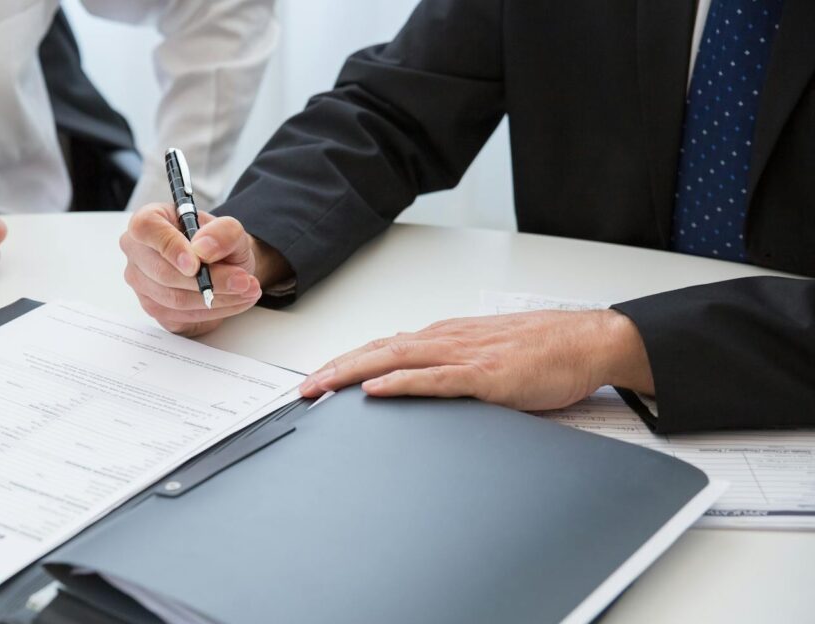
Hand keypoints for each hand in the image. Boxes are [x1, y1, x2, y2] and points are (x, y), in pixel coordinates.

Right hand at [120, 203, 289, 335]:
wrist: (223, 265)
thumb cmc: (217, 244)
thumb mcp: (231, 230)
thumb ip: (222, 232)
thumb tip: (204, 249)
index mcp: (149, 221)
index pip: (146, 229)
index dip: (170, 247)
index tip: (197, 264)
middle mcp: (138, 252)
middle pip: (163, 273)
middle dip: (209, 280)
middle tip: (243, 280)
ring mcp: (142, 284)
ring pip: (175, 299)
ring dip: (217, 298)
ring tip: (246, 289)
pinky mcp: (154, 309)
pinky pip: (182, 316)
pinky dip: (213, 311)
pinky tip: (234, 301)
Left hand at [298, 310, 653, 409]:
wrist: (588, 341)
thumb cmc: (544, 351)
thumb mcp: (486, 355)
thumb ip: (452, 367)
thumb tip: (419, 382)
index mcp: (446, 336)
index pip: (383, 347)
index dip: (346, 361)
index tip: (317, 378)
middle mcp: (447, 339)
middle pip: (377, 350)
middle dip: (335, 370)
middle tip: (302, 389)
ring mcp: (464, 355)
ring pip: (394, 359)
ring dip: (352, 373)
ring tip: (321, 387)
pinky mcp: (485, 375)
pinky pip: (433, 379)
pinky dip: (400, 382)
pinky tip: (375, 389)